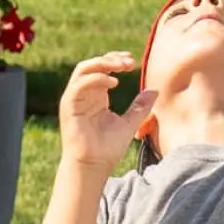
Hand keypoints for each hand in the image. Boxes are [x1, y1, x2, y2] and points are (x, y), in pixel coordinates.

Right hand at [57, 51, 156, 173]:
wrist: (94, 165)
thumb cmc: (108, 148)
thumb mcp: (130, 122)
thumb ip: (140, 106)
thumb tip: (154, 91)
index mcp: (96, 97)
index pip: (102, 69)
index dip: (116, 61)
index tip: (133, 63)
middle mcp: (84, 95)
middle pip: (92, 65)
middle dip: (111, 59)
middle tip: (130, 62)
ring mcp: (74, 99)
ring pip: (83, 70)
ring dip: (103, 63)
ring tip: (122, 67)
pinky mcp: (69, 106)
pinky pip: (79, 84)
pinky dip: (96, 78)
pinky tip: (114, 82)